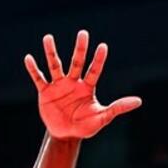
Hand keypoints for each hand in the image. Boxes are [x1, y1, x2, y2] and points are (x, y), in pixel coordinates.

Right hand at [24, 30, 141, 139]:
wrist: (66, 135)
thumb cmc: (86, 126)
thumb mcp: (103, 117)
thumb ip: (118, 108)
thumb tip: (139, 101)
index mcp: (87, 87)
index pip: (94, 70)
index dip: (98, 59)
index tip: (103, 46)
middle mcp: (73, 82)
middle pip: (76, 62)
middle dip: (80, 49)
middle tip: (83, 33)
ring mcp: (59, 86)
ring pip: (55, 65)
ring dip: (51, 52)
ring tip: (48, 37)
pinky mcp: (46, 92)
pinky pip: (38, 78)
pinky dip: (33, 69)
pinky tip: (29, 58)